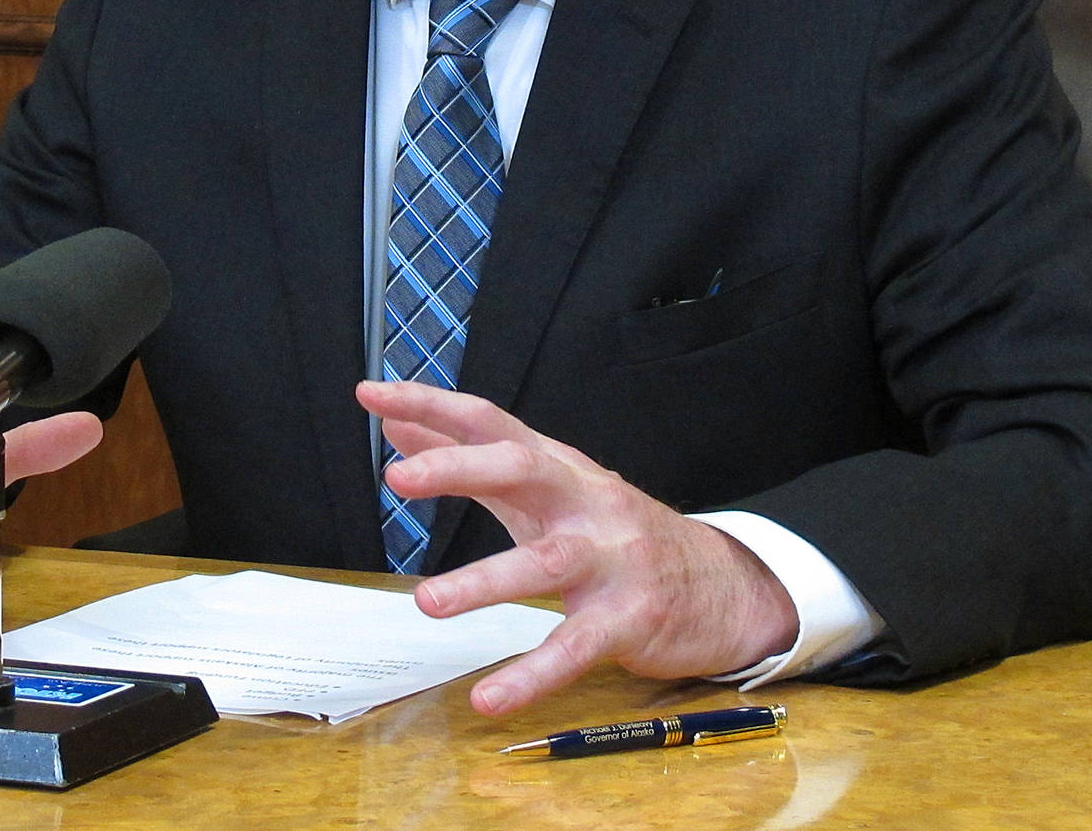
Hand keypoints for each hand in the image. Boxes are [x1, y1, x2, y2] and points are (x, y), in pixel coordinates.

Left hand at [357, 379, 796, 714]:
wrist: (719, 585)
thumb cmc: (613, 532)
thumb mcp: (544, 488)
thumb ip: (469, 459)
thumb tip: (398, 426)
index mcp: (556, 467)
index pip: (490, 422)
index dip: (431, 405)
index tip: (373, 396)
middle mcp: (583, 501)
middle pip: (523, 468)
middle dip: (460, 467)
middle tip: (397, 478)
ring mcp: (610, 558)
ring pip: (546, 562)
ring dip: (484, 580)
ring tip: (427, 602)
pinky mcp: (628, 618)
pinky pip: (574, 647)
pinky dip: (531, 674)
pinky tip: (489, 696)